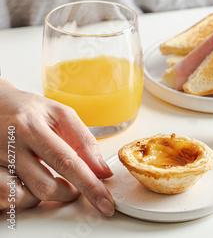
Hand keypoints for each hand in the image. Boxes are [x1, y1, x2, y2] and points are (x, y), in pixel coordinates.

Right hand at [0, 79, 113, 214]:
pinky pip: (8, 199)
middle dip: (68, 193)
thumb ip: (82, 139)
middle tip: (74, 185)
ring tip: (47, 176)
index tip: (104, 200)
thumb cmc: (26, 109)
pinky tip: (28, 181)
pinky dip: (24, 196)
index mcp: (32, 125)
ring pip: (26, 197)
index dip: (88, 184)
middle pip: (45, 186)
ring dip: (45, 194)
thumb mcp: (58, 113)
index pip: (66, 160)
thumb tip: (101, 170)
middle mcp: (13, 144)